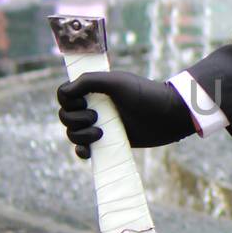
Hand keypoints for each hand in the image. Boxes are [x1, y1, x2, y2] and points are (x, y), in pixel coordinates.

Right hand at [57, 71, 194, 158]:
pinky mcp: (107, 142)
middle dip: (74, 118)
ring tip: (100, 133)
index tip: (83, 100)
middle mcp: (93, 106)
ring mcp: (99, 125)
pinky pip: (83, 149)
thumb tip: (65, 93)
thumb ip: (88, 81)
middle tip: (96, 116)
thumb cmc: (144, 94)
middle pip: (65, 116)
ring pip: (72, 133)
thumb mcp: (116, 82)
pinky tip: (88, 151)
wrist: (167, 116)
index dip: (68, 100)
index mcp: (93, 89)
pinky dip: (81, 151)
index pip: (64, 95)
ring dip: (79, 135)